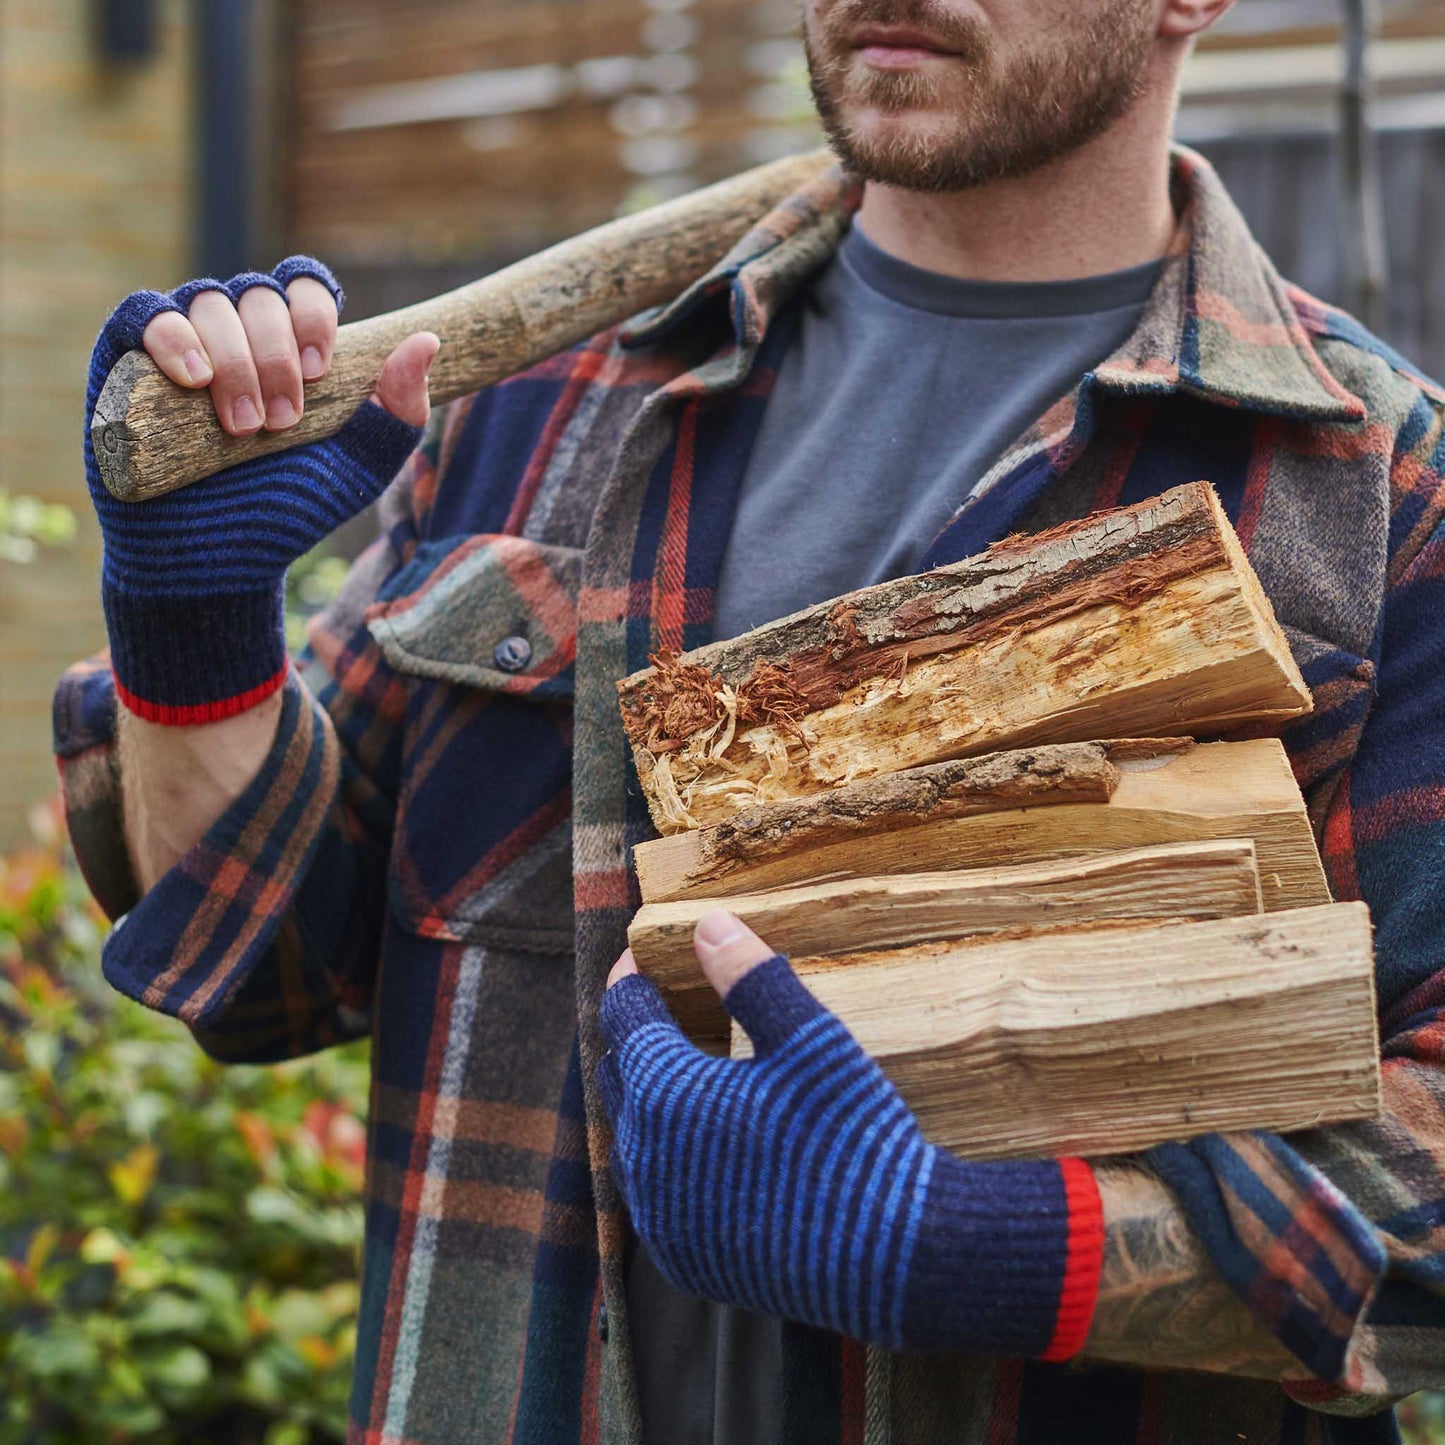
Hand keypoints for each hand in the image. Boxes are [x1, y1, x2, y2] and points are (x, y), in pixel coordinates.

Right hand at [85, 258, 437, 724]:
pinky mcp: (125, 361)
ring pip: (208, 302)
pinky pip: (144, 316)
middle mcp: (234, 331)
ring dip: (234, 359)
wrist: (218, 558)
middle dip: (276, 355)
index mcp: (289, 343)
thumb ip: (398, 410)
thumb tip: (426, 342)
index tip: (323, 368)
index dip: (313, 313)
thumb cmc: (289, 507)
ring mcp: (180, 341)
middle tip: (283, 423)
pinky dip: (172, 337)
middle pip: (258, 294)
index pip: (303, 286)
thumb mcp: (359, 466)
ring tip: (245, 428)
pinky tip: (194, 379)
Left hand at [598, 912, 1103, 1357]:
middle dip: (640, 1038)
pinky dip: (670, 1161)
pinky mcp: (684, 1261)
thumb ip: (752, 976)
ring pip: (632, 1140)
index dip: (633, 977)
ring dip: (651, 1101)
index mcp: (664, 1093)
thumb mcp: (811, 1039)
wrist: (894, 1257)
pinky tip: (712, 1146)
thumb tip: (706, 924)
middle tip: (676, 1009)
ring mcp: (660, 1218)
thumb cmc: (853, 1133)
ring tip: (694, 1073)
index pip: (625, 1016)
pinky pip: (655, 1198)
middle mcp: (645, 1159)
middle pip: (622, 1076)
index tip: (648, 952)